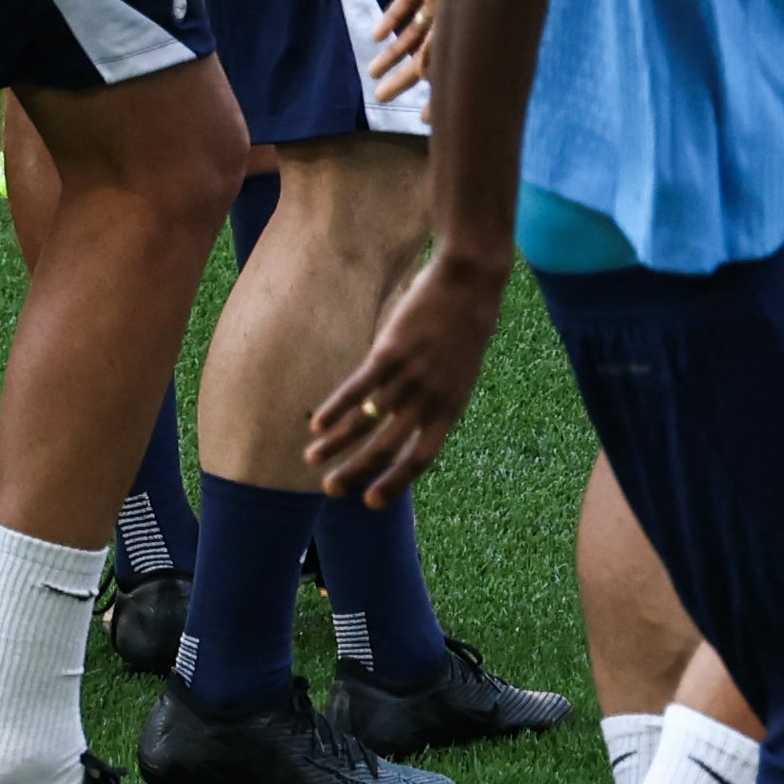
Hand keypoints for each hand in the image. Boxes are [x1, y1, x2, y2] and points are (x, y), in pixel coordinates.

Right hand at [308, 249, 507, 501]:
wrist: (471, 281)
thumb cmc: (465, 324)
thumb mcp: (458, 370)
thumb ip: (436, 396)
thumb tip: (409, 416)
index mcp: (451, 407)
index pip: (420, 458)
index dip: (394, 483)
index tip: (370, 502)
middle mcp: (430, 398)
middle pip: (387, 448)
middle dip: (356, 472)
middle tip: (330, 489)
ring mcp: (410, 376)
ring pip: (365, 421)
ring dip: (335, 443)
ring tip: (312, 457)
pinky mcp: (390, 352)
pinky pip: (356, 389)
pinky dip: (334, 409)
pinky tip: (316, 424)